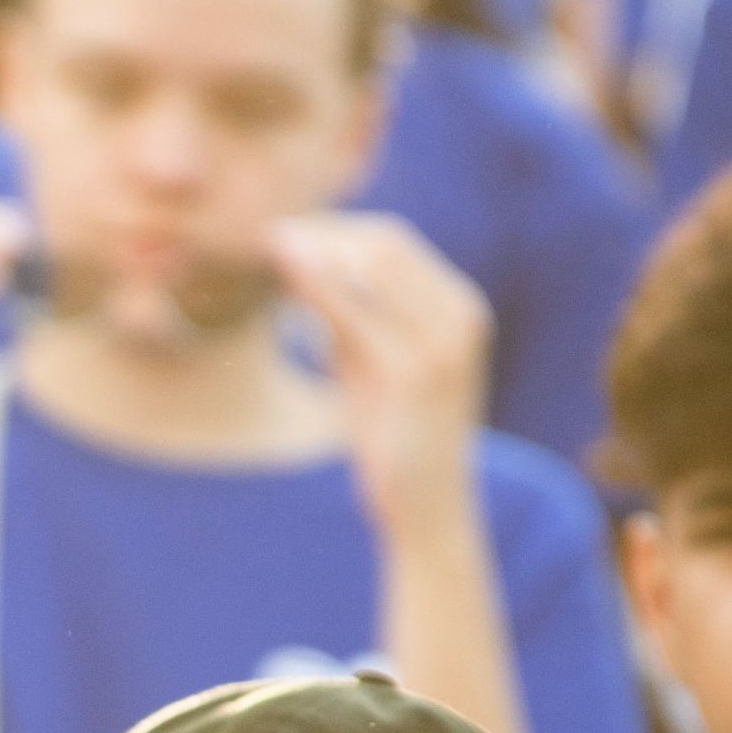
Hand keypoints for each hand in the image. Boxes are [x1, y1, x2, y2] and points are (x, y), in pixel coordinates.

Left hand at [273, 213, 489, 541]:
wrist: (427, 504)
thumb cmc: (395, 429)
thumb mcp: (373, 360)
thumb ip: (349, 312)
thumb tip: (299, 256)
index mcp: (460, 307)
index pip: (394, 241)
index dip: (336, 228)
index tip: (287, 232)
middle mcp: (462, 317)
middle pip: (384, 244)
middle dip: (323, 233)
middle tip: (269, 236)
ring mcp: (443, 343)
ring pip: (372, 267)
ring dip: (316, 251)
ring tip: (269, 248)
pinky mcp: (414, 373)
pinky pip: (357, 312)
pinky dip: (318, 286)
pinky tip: (285, 277)